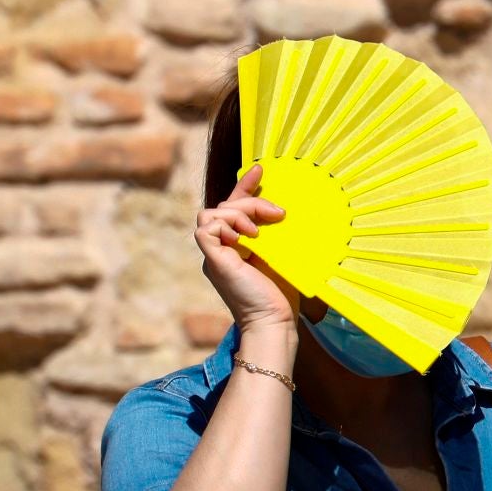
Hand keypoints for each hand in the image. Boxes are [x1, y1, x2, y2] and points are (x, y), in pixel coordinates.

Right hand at [195, 164, 299, 334]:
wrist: (275, 321)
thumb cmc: (283, 295)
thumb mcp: (282, 254)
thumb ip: (276, 234)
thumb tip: (286, 210)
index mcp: (237, 246)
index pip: (234, 207)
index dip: (245, 186)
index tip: (260, 169)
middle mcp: (222, 249)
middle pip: (223, 206)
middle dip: (250, 201)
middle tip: (278, 214)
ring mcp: (215, 255)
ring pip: (211, 213)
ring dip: (238, 213)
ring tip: (261, 231)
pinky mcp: (213, 261)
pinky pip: (206, 228)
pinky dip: (227, 225)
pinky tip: (249, 238)